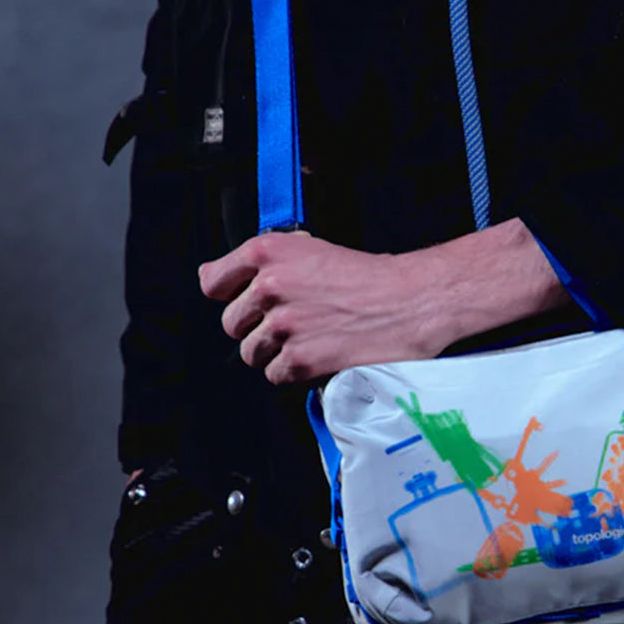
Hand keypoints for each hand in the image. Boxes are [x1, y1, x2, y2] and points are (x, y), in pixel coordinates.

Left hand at [198, 220, 569, 385]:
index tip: (243, 300)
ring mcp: (282, 325)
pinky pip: (274, 375)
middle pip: (231, 324)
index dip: (228, 294)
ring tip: (310, 338)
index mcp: (268, 253)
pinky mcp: (299, 359)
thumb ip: (265, 263)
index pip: (212, 281)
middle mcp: (269, 286)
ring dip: (275, 352)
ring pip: (251, 353)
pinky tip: (319, 354)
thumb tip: (215, 277)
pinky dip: (293, 372)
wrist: (411, 300)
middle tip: (293, 323)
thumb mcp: (310, 249)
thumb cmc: (370, 276)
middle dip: (257, 328)